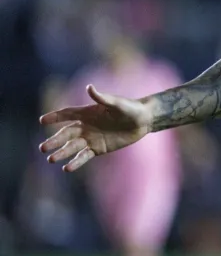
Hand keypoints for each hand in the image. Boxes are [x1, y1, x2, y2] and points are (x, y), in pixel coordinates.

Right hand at [38, 85, 152, 171]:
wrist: (143, 121)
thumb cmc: (130, 108)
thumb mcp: (117, 103)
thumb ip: (102, 98)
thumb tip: (89, 87)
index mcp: (88, 113)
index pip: (67, 114)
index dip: (55, 117)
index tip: (42, 121)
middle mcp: (86, 126)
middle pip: (66, 134)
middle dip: (54, 141)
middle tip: (43, 148)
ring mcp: (91, 138)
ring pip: (72, 147)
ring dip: (62, 153)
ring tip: (51, 159)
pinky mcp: (98, 148)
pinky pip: (84, 156)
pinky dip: (76, 162)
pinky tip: (67, 168)